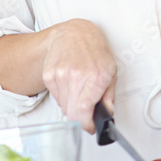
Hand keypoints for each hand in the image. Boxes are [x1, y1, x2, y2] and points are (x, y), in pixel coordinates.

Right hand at [41, 19, 117, 133]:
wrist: (74, 33)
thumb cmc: (95, 51)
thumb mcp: (111, 70)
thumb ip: (109, 95)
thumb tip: (108, 113)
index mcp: (96, 76)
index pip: (85, 109)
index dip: (86, 124)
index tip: (90, 128)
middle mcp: (77, 76)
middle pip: (72, 113)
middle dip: (80, 118)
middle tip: (86, 113)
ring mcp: (60, 75)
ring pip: (64, 107)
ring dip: (72, 107)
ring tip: (79, 92)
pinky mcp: (49, 75)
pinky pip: (56, 98)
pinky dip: (63, 98)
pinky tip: (70, 85)